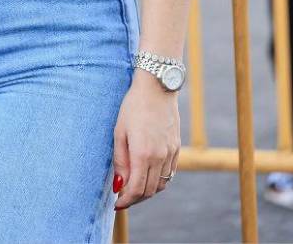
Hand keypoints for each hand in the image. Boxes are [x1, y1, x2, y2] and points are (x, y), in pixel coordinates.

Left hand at [112, 72, 180, 209]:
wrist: (157, 87)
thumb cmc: (133, 107)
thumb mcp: (119, 132)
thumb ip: (120, 161)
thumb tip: (119, 185)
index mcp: (143, 154)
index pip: (136, 189)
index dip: (126, 201)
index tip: (116, 204)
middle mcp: (160, 156)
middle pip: (149, 191)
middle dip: (135, 199)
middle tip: (122, 198)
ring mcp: (170, 152)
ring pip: (161, 184)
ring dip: (147, 192)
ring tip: (134, 188)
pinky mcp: (176, 147)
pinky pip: (170, 173)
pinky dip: (159, 181)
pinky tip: (148, 176)